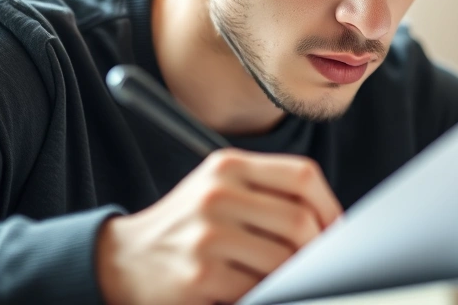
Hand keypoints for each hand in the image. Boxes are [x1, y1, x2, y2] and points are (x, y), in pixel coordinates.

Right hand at [95, 148, 343, 304]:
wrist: (121, 261)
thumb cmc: (187, 228)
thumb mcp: (219, 190)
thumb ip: (269, 195)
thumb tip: (334, 225)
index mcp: (227, 166)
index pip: (303, 176)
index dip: (330, 206)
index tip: (336, 231)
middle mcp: (216, 194)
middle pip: (300, 221)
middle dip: (316, 250)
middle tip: (315, 265)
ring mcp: (207, 236)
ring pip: (284, 260)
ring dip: (291, 276)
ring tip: (280, 279)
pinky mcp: (200, 276)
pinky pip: (258, 289)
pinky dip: (265, 294)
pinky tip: (250, 290)